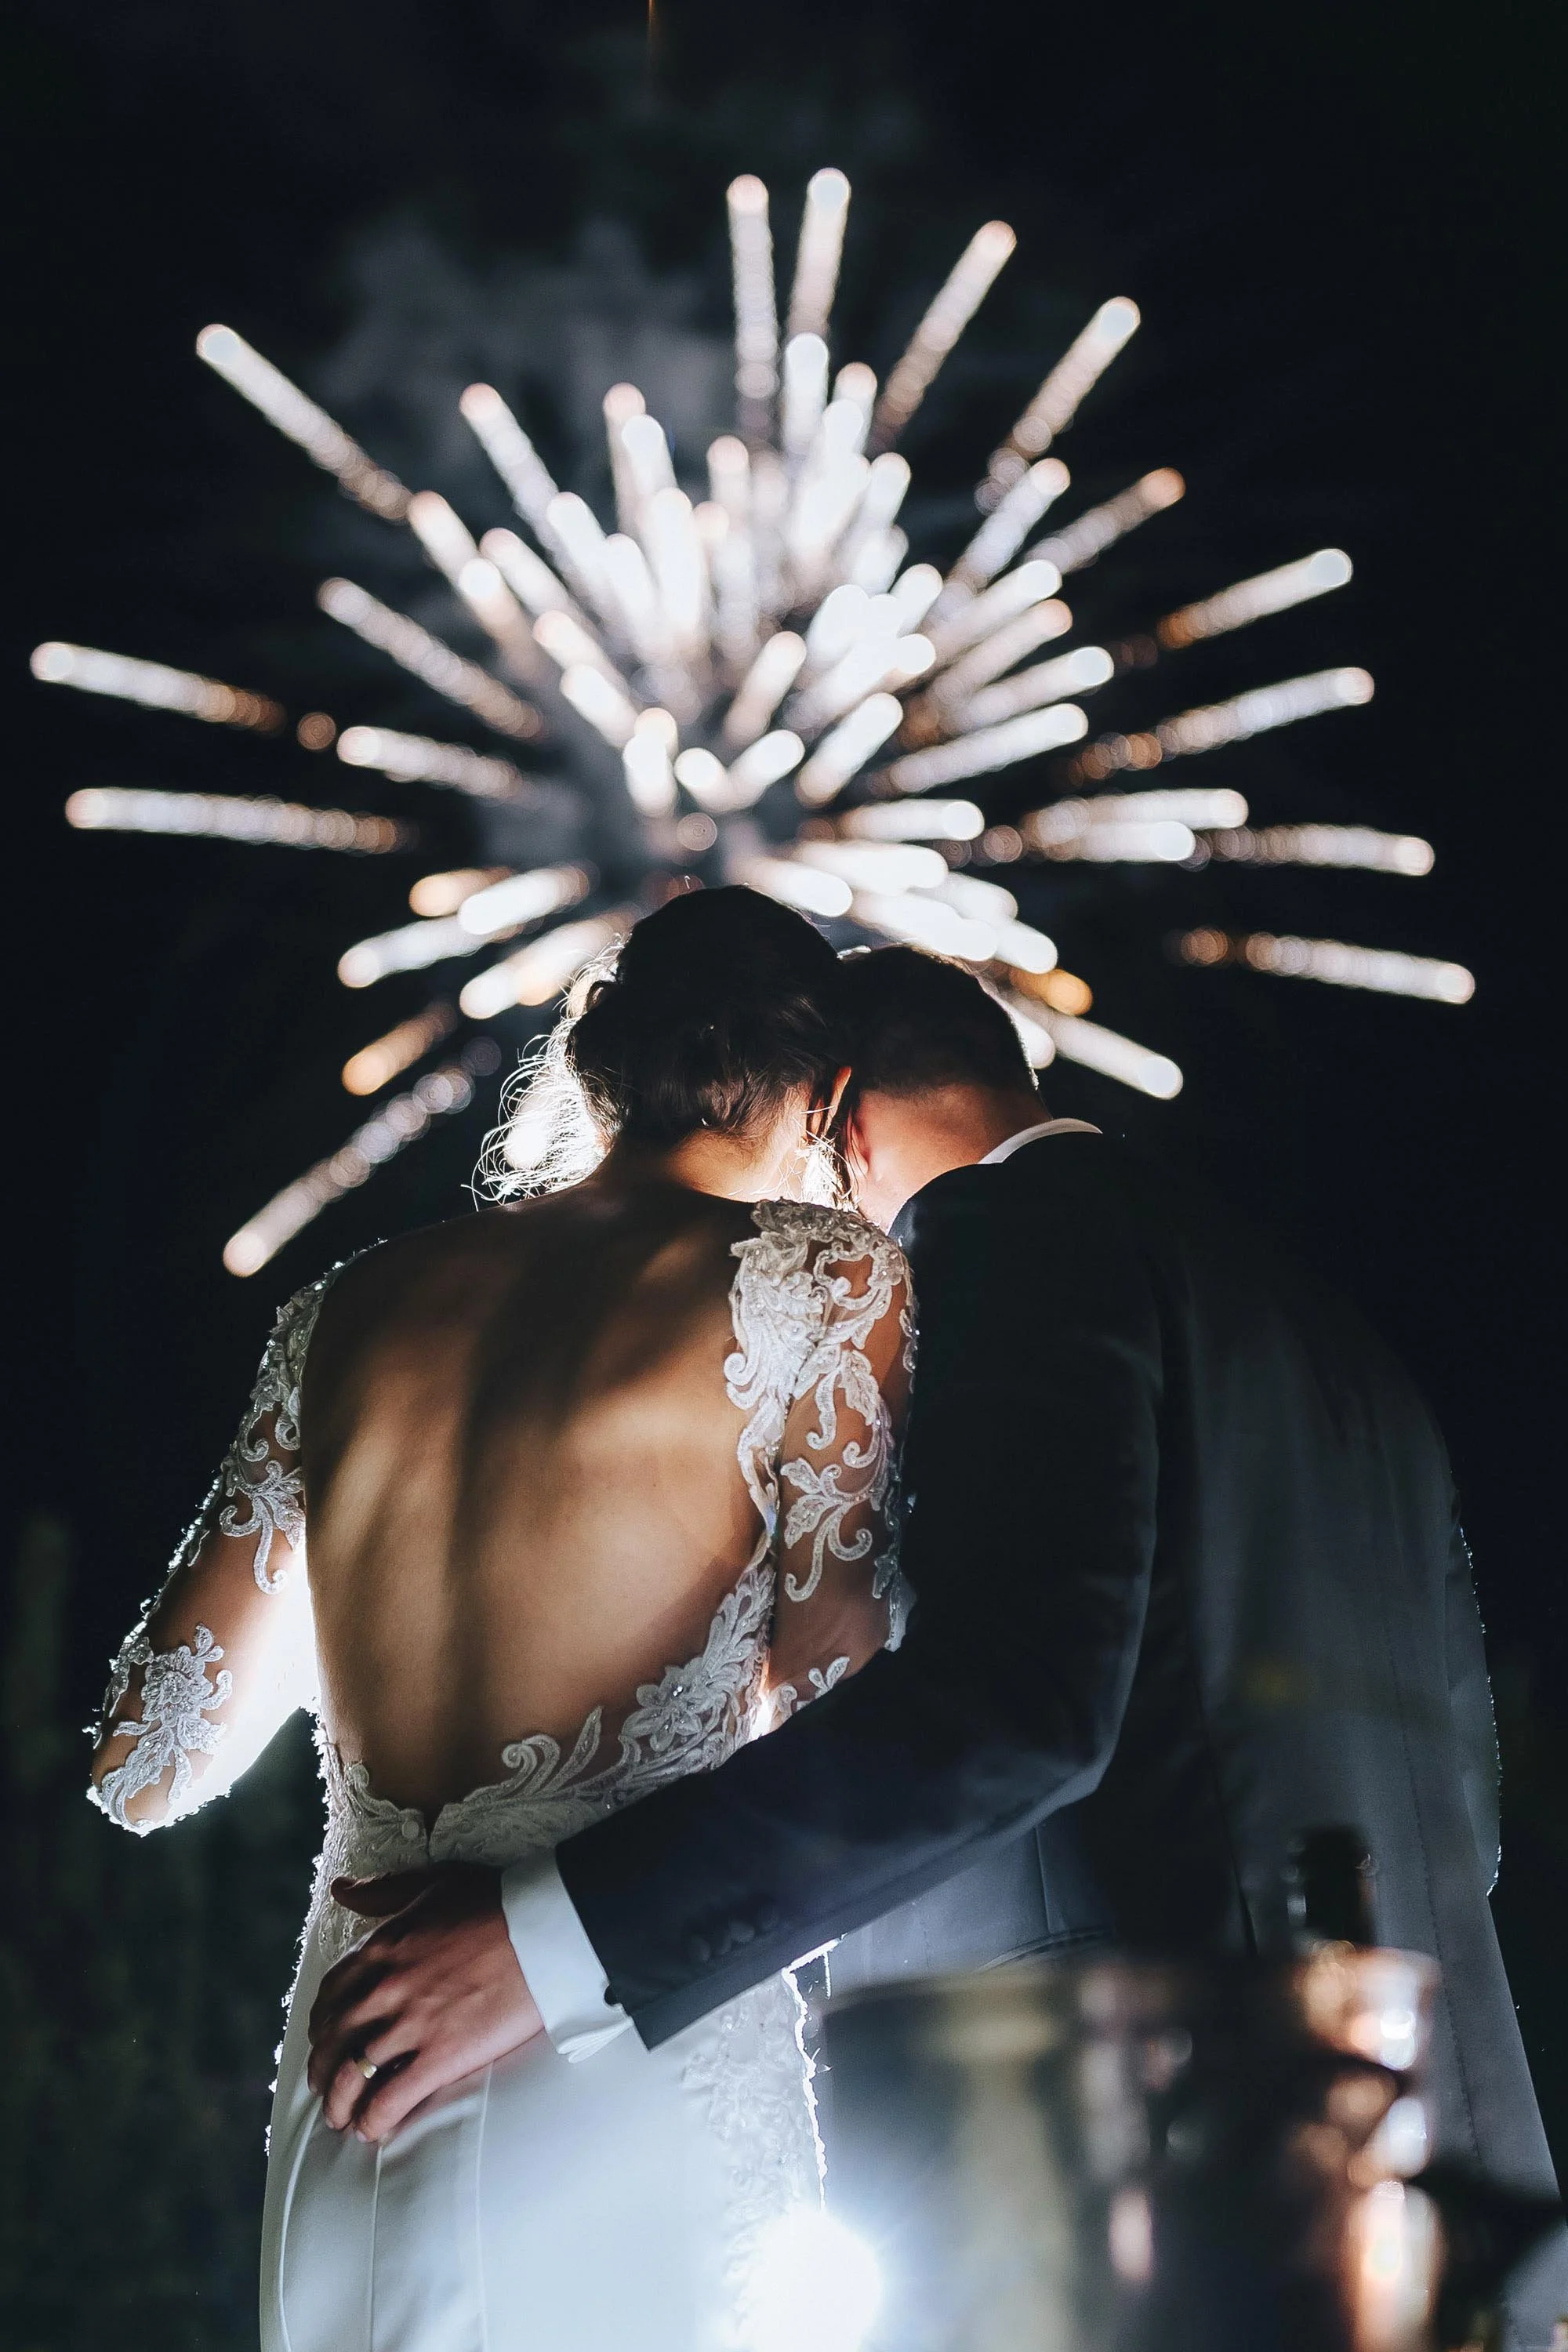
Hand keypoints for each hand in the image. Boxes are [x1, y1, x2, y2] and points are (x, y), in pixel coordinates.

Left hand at [307, 1861, 543, 2142]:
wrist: (541, 1930)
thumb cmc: (494, 1901)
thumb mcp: (431, 1882)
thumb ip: (383, 1891)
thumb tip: (342, 1890)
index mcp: (381, 1948)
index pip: (332, 1994)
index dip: (322, 2022)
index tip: (323, 2037)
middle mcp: (385, 1989)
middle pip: (335, 2039)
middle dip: (323, 2068)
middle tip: (324, 2087)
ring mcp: (410, 2025)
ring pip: (354, 2074)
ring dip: (341, 2103)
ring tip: (342, 2119)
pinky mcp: (439, 2056)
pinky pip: (391, 2098)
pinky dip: (374, 2119)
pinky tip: (372, 2130)